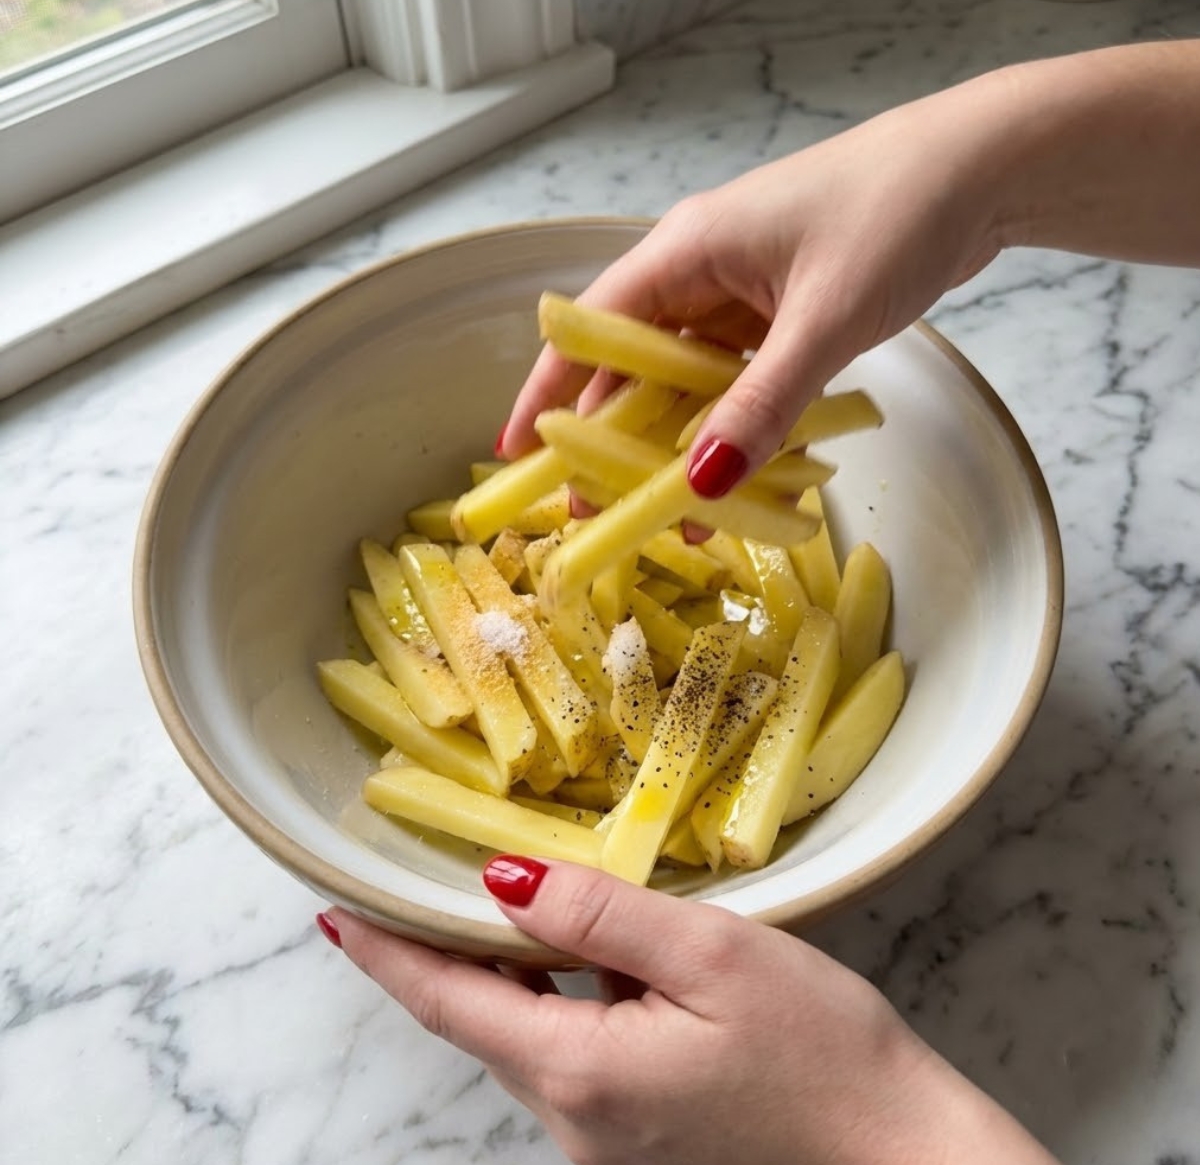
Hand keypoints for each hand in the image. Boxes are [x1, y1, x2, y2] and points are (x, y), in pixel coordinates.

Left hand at [319, 858, 1058, 1164]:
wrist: (902, 1160)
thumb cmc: (821, 1056)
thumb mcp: (711, 956)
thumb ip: (599, 916)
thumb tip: (501, 884)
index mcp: (579, 1072)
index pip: (447, 1000)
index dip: (385, 952)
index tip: (333, 916)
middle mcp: (577, 1120)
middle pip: (486, 1018)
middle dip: (452, 949)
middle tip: (430, 878)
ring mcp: (608, 1139)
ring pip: (534, 1036)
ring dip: (520, 973)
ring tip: (529, 904)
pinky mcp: (642, 1138)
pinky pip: (579, 1057)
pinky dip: (571, 1002)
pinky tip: (613, 964)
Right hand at [502, 77, 1007, 495]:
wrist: (983, 170)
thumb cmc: (896, 214)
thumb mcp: (823, 321)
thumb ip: (762, 405)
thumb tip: (701, 482)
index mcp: (685, 251)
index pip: (590, 330)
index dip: (548, 394)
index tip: (518, 454)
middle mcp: (699, 271)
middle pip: (632, 365)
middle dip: (616, 439)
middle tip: (601, 509)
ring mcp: (741, 294)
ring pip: (687, 382)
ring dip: (683, 444)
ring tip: (682, 514)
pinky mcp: (779, 313)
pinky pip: (737, 382)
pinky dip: (736, 427)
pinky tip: (745, 478)